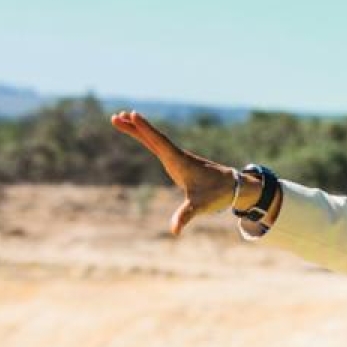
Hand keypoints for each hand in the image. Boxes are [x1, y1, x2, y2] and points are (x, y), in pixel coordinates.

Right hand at [110, 110, 236, 235]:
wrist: (230, 186)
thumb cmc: (216, 193)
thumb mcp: (200, 206)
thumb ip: (186, 216)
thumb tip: (175, 231)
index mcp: (180, 161)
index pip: (160, 142)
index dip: (147, 129)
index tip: (134, 115)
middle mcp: (176, 155)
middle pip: (152, 137)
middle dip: (135, 127)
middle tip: (116, 117)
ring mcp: (175, 157)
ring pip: (152, 139)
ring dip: (137, 130)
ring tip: (119, 119)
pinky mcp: (175, 161)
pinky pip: (156, 145)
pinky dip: (144, 137)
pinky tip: (137, 133)